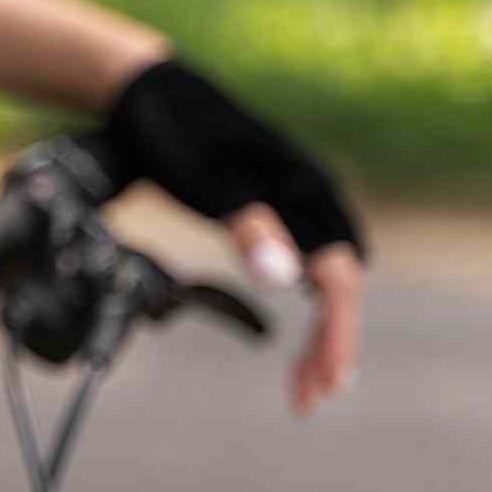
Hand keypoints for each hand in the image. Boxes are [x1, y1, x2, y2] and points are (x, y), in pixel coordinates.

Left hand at [84, 59, 366, 416]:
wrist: (149, 92)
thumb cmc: (176, 134)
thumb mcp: (206, 182)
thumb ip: (248, 226)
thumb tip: (289, 280)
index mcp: (306, 190)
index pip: (340, 278)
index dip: (335, 336)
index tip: (322, 384)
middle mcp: (313, 195)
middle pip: (342, 286)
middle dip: (331, 344)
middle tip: (308, 399)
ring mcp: (298, 199)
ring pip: (327, 279)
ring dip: (320, 332)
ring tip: (303, 386)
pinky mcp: (277, 204)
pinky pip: (307, 264)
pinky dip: (305, 306)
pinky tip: (295, 337)